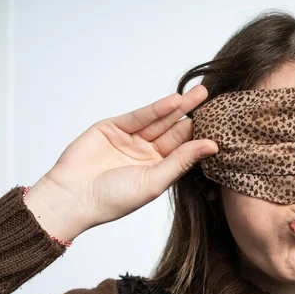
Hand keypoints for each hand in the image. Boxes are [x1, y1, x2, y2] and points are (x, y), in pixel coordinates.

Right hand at [25, 85, 217, 241]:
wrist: (73, 197)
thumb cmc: (113, 199)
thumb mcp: (154, 181)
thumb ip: (182, 161)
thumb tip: (212, 146)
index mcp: (159, 169)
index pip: (184, 148)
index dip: (200, 136)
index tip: (221, 125)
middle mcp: (147, 153)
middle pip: (175, 130)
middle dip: (193, 115)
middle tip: (214, 101)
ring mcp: (131, 139)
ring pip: (159, 120)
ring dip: (179, 107)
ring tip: (200, 94)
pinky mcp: (114, 127)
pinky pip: (140, 116)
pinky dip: (157, 108)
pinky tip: (175, 101)